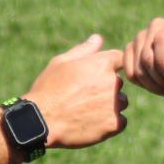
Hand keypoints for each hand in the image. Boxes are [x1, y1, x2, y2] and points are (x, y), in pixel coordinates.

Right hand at [24, 34, 127, 148]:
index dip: (108, 66)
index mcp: (101, 64)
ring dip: (110, 105)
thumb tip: (97, 39)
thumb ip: (84, 50)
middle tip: (82, 97)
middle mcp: (113, 82)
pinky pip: (120, 121)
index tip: (95, 76)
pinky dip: (110, 123)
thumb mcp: (61, 63)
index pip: (119, 58)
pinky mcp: (114, 124)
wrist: (42, 121)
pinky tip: (91, 123)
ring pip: (121, 102)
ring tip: (86, 111)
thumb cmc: (48, 89)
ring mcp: (115, 104)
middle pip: (118, 82)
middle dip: (106, 87)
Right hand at [123, 15, 163, 121]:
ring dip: (152, 84)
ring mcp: (141, 36)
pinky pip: (128, 70)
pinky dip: (141, 83)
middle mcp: (157, 24)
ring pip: (137, 67)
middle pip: (146, 56)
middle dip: (160, 78)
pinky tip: (155, 82)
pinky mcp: (131, 48)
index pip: (161, 40)